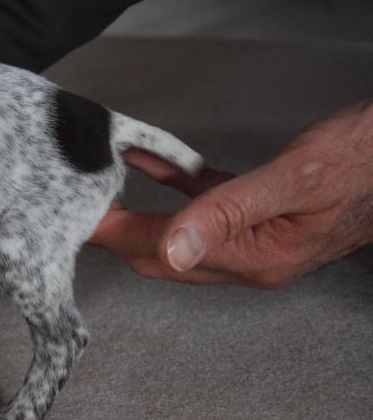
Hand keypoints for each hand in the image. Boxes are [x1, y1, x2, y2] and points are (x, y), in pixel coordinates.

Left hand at [91, 101, 372, 288]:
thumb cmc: (364, 162)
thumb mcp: (294, 179)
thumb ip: (228, 211)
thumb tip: (172, 247)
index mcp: (254, 257)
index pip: (161, 252)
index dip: (114, 235)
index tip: (75, 221)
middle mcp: (249, 257)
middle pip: (161, 253)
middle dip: (116, 234)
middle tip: (75, 209)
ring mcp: (255, 238)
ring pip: (177, 233)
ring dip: (138, 212)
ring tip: (98, 191)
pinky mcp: (261, 213)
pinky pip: (203, 204)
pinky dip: (171, 184)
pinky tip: (146, 162)